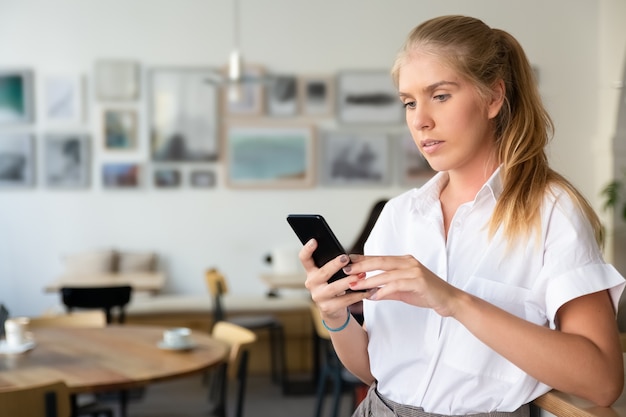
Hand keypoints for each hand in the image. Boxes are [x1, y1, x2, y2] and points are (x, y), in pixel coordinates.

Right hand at [299, 239, 367, 319]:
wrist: (333, 310)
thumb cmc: (333, 286)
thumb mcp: (331, 275)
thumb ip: (334, 266)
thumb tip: (348, 257)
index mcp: (311, 272)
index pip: (304, 259)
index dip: (307, 249)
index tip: (314, 241)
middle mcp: (312, 284)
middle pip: (323, 272)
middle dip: (335, 265)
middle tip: (346, 258)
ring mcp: (318, 296)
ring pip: (334, 287)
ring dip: (349, 281)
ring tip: (361, 275)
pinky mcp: (327, 308)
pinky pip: (344, 300)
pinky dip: (357, 295)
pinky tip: (366, 291)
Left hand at [345, 254, 463, 317]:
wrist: (448, 300)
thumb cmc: (426, 293)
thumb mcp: (403, 291)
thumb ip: (386, 290)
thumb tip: (369, 293)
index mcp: (404, 261)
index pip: (379, 258)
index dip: (363, 259)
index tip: (347, 261)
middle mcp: (408, 262)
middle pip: (380, 262)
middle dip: (362, 266)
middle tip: (346, 270)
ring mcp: (414, 270)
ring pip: (386, 274)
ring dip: (369, 280)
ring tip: (355, 285)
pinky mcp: (419, 281)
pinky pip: (397, 285)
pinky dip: (384, 290)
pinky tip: (374, 296)